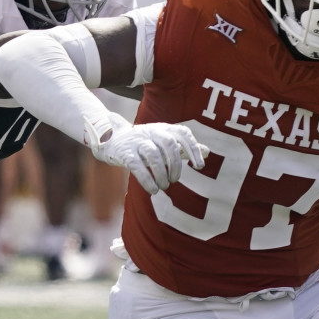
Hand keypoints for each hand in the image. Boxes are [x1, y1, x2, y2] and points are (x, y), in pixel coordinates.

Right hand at [84, 114, 207, 194]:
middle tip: (174, 180)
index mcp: (163, 128)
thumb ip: (184, 147)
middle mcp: (151, 131)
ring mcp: (137, 141)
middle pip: (169, 144)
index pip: (182, 133)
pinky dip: (147, 179)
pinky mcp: (125, 152)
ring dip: (161, 173)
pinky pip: (137, 166)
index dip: (193, 149)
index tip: (199, 166)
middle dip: (176, 164)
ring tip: (164, 186)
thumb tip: (208, 151)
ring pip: (153, 154)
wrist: (110, 138)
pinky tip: (153, 189)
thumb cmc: (143, 143)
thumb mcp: (163, 141)